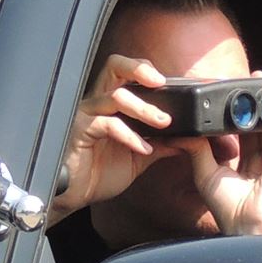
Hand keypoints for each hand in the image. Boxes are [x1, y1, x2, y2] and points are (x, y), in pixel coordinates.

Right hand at [48, 55, 172, 223]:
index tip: (168, 81)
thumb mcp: (137, 157)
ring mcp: (87, 114)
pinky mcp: (80, 130)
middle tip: (161, 82)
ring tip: (164, 122)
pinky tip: (144, 148)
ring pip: (115, 96)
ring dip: (144, 108)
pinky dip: (130, 135)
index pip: (125, 72)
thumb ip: (160, 144)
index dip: (144, 69)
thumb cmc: (98, 173)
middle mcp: (97, 103)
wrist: (75, 195)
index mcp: (110, 105)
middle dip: (139, 69)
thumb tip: (186, 140)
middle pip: (114, 67)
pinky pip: (107, 124)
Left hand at [189, 68, 261, 236]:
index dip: (240, 114)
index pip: (243, 133)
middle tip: (253, 76)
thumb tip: (185, 133)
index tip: (234, 96)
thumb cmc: (230, 209)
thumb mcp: (206, 174)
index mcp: (246, 166)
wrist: (248, 224)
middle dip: (258, 100)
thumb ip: (197, 150)